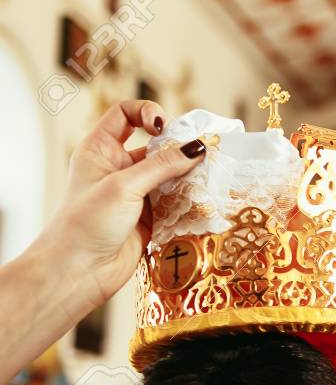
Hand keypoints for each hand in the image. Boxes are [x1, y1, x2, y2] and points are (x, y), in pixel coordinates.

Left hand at [34, 100, 205, 312]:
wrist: (79, 271)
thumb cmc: (88, 223)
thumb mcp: (125, 187)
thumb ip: (163, 166)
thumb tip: (197, 148)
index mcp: (100, 150)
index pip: (125, 115)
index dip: (147, 114)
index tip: (165, 128)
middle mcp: (118, 168)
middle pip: (156, 147)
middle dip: (179, 150)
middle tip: (202, 156)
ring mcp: (135, 194)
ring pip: (170, 176)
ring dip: (189, 178)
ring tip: (208, 181)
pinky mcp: (150, 218)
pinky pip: (176, 202)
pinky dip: (190, 202)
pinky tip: (203, 204)